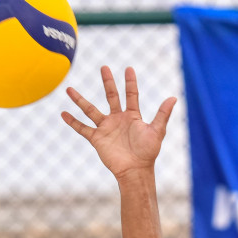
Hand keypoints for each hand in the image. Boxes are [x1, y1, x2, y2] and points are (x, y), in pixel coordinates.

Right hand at [62, 66, 176, 179]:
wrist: (135, 171)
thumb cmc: (148, 153)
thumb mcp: (157, 131)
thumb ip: (163, 114)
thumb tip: (174, 97)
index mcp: (133, 116)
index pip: (131, 95)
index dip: (130, 82)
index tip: (129, 68)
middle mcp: (118, 119)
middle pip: (111, 96)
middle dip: (108, 82)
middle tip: (104, 67)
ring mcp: (106, 128)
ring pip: (90, 110)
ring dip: (79, 100)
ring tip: (69, 89)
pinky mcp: (97, 139)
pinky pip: (82, 128)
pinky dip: (72, 122)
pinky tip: (63, 113)